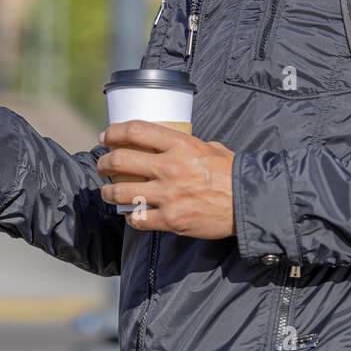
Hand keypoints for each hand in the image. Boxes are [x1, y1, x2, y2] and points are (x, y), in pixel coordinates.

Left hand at [97, 120, 234, 238]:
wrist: (249, 203)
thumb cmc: (232, 173)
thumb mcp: (211, 148)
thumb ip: (188, 145)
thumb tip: (171, 146)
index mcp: (181, 144)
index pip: (136, 131)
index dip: (115, 132)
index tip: (106, 136)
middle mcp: (170, 167)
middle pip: (121, 160)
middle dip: (104, 162)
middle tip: (102, 164)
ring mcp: (168, 195)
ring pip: (122, 192)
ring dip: (109, 191)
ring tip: (107, 191)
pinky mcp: (171, 219)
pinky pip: (138, 219)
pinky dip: (130, 217)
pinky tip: (131, 214)